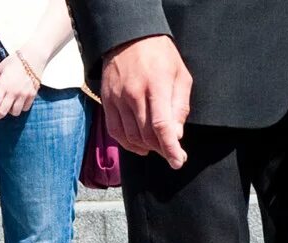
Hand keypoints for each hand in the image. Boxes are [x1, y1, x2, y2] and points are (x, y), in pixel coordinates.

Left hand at [0, 52, 40, 118]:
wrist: (33, 58)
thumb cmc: (15, 61)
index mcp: (3, 85)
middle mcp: (14, 92)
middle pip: (3, 111)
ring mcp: (24, 95)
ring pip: (15, 112)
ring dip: (9, 112)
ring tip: (7, 107)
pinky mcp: (32, 96)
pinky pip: (25, 108)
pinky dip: (20, 108)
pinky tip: (17, 103)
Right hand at [101, 35, 191, 167]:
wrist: (128, 35)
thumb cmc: (160, 56)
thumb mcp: (181, 76)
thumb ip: (180, 106)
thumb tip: (177, 135)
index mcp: (155, 86)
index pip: (161, 125)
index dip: (170, 148)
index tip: (178, 162)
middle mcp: (133, 94)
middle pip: (147, 134)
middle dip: (163, 150)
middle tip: (174, 154)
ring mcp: (117, 98)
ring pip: (131, 136)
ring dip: (147, 148)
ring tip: (159, 147)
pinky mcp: (107, 100)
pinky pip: (115, 130)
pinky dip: (128, 143)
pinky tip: (140, 145)